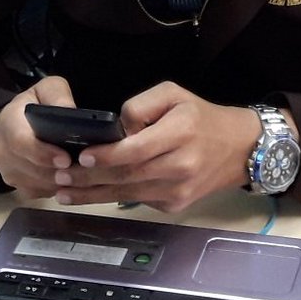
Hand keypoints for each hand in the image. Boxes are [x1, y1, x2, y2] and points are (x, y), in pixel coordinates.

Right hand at [0, 76, 79, 197]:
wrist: (11, 126)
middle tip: (82, 170)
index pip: (20, 141)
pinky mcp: (15, 185)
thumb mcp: (46, 90)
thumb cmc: (33, 106)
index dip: (42, 152)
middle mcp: (1, 150)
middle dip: (56, 172)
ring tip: (81, 175)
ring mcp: (6, 171)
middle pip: (29, 168)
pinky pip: (36, 193)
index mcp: (7, 122)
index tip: (65, 158)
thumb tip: (70, 112)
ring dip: (57, 183)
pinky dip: (54, 189)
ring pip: (33, 184)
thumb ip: (58, 95)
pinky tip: (70, 180)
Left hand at [55, 82, 261, 212]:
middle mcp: (180, 165)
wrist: (239, 149)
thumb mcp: (174, 93)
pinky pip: (139, 201)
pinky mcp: (176, 205)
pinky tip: (93, 194)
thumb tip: (117, 129)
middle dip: (89, 180)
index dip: (107, 156)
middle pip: (127, 176)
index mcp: (180, 133)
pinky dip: (114, 198)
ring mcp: (178, 190)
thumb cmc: (201, 116)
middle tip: (60, 178)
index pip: (137, 150)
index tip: (83, 156)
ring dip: (93, 196)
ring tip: (65, 192)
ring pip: (128, 195)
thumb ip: (142, 106)